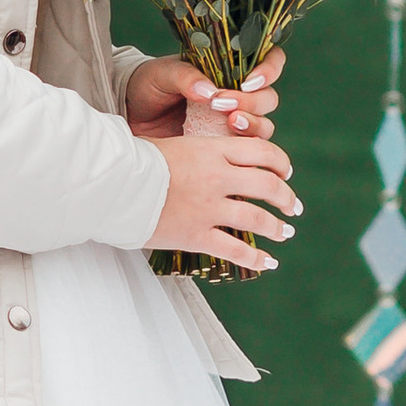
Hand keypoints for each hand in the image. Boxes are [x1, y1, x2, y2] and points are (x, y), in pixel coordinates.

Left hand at [127, 47, 286, 144]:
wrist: (131, 116)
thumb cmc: (149, 85)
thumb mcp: (163, 74)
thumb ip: (186, 77)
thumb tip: (209, 91)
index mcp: (229, 68)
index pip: (267, 60)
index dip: (269, 69)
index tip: (249, 82)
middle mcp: (237, 95)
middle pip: (268, 98)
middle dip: (252, 102)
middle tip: (224, 105)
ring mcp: (233, 122)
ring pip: (264, 125)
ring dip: (253, 125)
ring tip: (230, 122)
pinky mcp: (225, 146)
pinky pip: (247, 151)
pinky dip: (244, 149)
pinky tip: (227, 146)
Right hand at [140, 117, 299, 270]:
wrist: (112, 185)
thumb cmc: (134, 161)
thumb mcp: (172, 143)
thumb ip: (197, 151)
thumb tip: (206, 153)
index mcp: (212, 150)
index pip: (261, 151)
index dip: (280, 162)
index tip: (286, 171)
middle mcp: (218, 177)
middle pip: (267, 184)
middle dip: (286, 196)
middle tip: (293, 206)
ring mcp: (209, 208)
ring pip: (257, 218)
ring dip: (277, 227)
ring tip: (286, 232)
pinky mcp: (197, 235)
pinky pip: (235, 249)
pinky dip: (256, 258)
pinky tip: (269, 263)